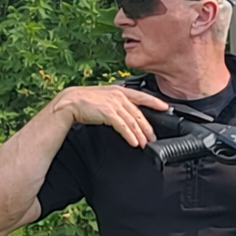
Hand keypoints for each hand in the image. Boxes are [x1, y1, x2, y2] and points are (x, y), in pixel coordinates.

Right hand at [50, 85, 168, 147]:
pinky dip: (130, 136)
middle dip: (147, 128)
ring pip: (133, 121)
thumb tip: (126, 116)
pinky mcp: (108, 113)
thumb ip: (117, 105)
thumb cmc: (85, 102)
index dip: (155, 102)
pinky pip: (123, 126)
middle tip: (153, 138)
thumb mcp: (105, 99)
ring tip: (145, 144)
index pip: (142, 96)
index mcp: (119, 91)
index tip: (166, 107)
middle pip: (139, 114)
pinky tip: (134, 143)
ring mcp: (114, 104)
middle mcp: (119, 95)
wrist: (69, 102)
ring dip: (140, 135)